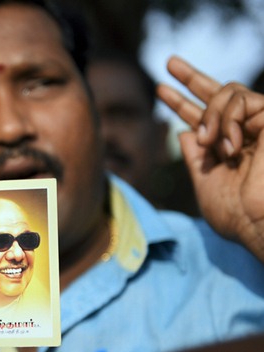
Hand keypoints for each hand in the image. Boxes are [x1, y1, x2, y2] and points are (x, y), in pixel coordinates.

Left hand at [157, 56, 263, 260]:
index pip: (203, 118)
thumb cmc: (236, 215)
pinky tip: (229, 146)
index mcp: (228, 148)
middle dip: (192, 77)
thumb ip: (195, 158)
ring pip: (228, 91)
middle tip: (170, 62)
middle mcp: (245, 133)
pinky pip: (242, 100)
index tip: (162, 89)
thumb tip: (184, 131)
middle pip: (220, 93)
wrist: (259, 224)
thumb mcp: (205, 183)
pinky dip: (227, 120)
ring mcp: (261, 125)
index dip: (182, 103)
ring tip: (210, 143)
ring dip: (210, 114)